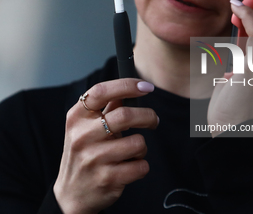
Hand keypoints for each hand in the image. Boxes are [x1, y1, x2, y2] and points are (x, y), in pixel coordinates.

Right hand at [54, 79, 158, 213]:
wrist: (72, 193)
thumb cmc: (84, 152)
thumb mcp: (85, 127)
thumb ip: (106, 106)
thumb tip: (132, 86)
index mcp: (76, 117)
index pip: (102, 92)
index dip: (127, 85)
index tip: (147, 87)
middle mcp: (81, 136)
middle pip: (125, 116)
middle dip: (148, 116)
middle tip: (154, 121)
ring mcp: (93, 159)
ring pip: (138, 143)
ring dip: (142, 147)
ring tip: (132, 151)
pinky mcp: (106, 179)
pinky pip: (141, 166)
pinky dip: (141, 165)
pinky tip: (129, 167)